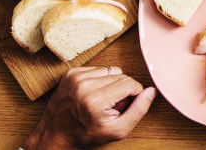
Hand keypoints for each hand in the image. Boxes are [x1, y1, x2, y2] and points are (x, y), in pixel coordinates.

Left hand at [23, 66, 155, 149]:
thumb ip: (138, 110)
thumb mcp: (117, 131)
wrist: (55, 135)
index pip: (130, 84)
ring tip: (101, 100)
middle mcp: (83, 85)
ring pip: (111, 70)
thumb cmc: (85, 135)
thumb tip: (151, 92)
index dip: (133, 95)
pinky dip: (100, 80)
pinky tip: (93, 93)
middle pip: (122, 76)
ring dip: (111, 83)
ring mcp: (75, 77)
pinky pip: (98, 69)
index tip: (124, 106)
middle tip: (111, 107)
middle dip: (122, 90)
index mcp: (95, 100)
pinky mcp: (71, 73)